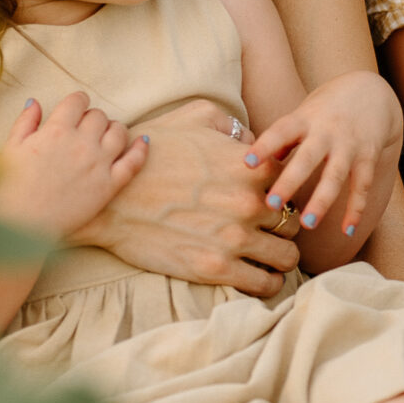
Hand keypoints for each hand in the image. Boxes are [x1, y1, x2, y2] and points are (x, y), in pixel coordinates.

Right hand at [0, 92, 147, 241]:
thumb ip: (26, 120)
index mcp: (58, 130)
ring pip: (119, 132)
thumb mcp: (12, 147)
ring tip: (106, 136)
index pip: (78, 101)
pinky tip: (143, 141)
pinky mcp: (109, 185)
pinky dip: (141, 148)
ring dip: (113, 129)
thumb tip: (35, 101)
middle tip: (85, 129)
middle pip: (99, 116)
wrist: (22, 223)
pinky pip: (133, 161)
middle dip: (92, 118)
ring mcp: (99, 164)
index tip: (75, 108)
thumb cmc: (13, 186)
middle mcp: (82, 142)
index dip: (77, 102)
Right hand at [78, 100, 300, 294]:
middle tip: (268, 229)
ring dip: (280, 256)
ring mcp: (234, 238)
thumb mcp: (195, 117)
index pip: (293, 182)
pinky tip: (256, 275)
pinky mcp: (216, 269)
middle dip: (283, 225)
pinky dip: (267, 283)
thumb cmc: (152, 154)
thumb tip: (256, 143)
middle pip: (294, 221)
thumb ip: (235, 126)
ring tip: (266, 255)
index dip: (283, 190)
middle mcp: (250, 202)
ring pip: (287, 257)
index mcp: (252, 165)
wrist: (110, 198)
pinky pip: (265, 285)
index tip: (270, 198)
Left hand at [247, 72, 403, 239]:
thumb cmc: (327, 106)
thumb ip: (283, 138)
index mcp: (305, 118)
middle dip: (290, 181)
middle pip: (307, 158)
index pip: (282, 131)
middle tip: (271, 204)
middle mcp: (327, 131)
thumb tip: (257, 164)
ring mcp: (349, 144)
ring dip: (321, 201)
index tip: (247, 162)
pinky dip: (356, 209)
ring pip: (335, 176)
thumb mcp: (303, 113)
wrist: (372, 91)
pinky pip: (362, 186)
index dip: (265, 146)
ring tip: (307, 225)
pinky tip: (347, 230)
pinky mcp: (368, 156)